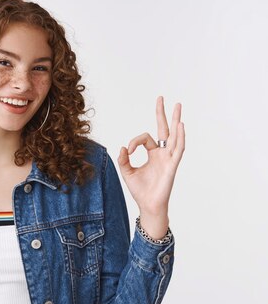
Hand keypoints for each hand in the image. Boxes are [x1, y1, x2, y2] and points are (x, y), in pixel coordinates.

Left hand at [118, 96, 184, 216]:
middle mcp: (162, 154)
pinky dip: (180, 137)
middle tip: (162, 98)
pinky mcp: (172, 165)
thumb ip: (123, 159)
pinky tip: (180, 126)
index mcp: (152, 154)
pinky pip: (178, 149)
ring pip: (174, 136)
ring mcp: (169, 158)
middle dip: (163, 114)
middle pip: (164, 130)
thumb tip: (123, 147)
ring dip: (176, 120)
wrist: (148, 205)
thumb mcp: (127, 172)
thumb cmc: (140, 190)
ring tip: (178, 106)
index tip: (128, 151)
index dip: (134, 141)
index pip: (145, 138)